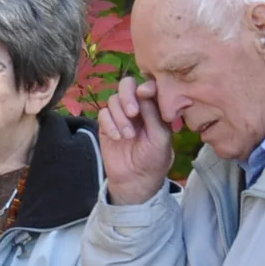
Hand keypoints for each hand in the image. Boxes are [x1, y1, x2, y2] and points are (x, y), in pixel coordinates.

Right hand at [95, 76, 171, 203]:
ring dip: (120, 117)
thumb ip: (154, 113)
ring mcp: (120, 115)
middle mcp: (137, 107)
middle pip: (127, 85)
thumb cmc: (154, 159)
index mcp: (154, 107)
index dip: (145, 86)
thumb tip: (143, 90)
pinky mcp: (106, 125)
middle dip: (128, 96)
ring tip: (128, 136)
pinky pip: (103, 114)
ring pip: (113, 100)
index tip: (144, 95)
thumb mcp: (161, 137)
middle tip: (132, 113)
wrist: (136, 180)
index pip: (148, 86)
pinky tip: (117, 138)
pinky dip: (109, 124)